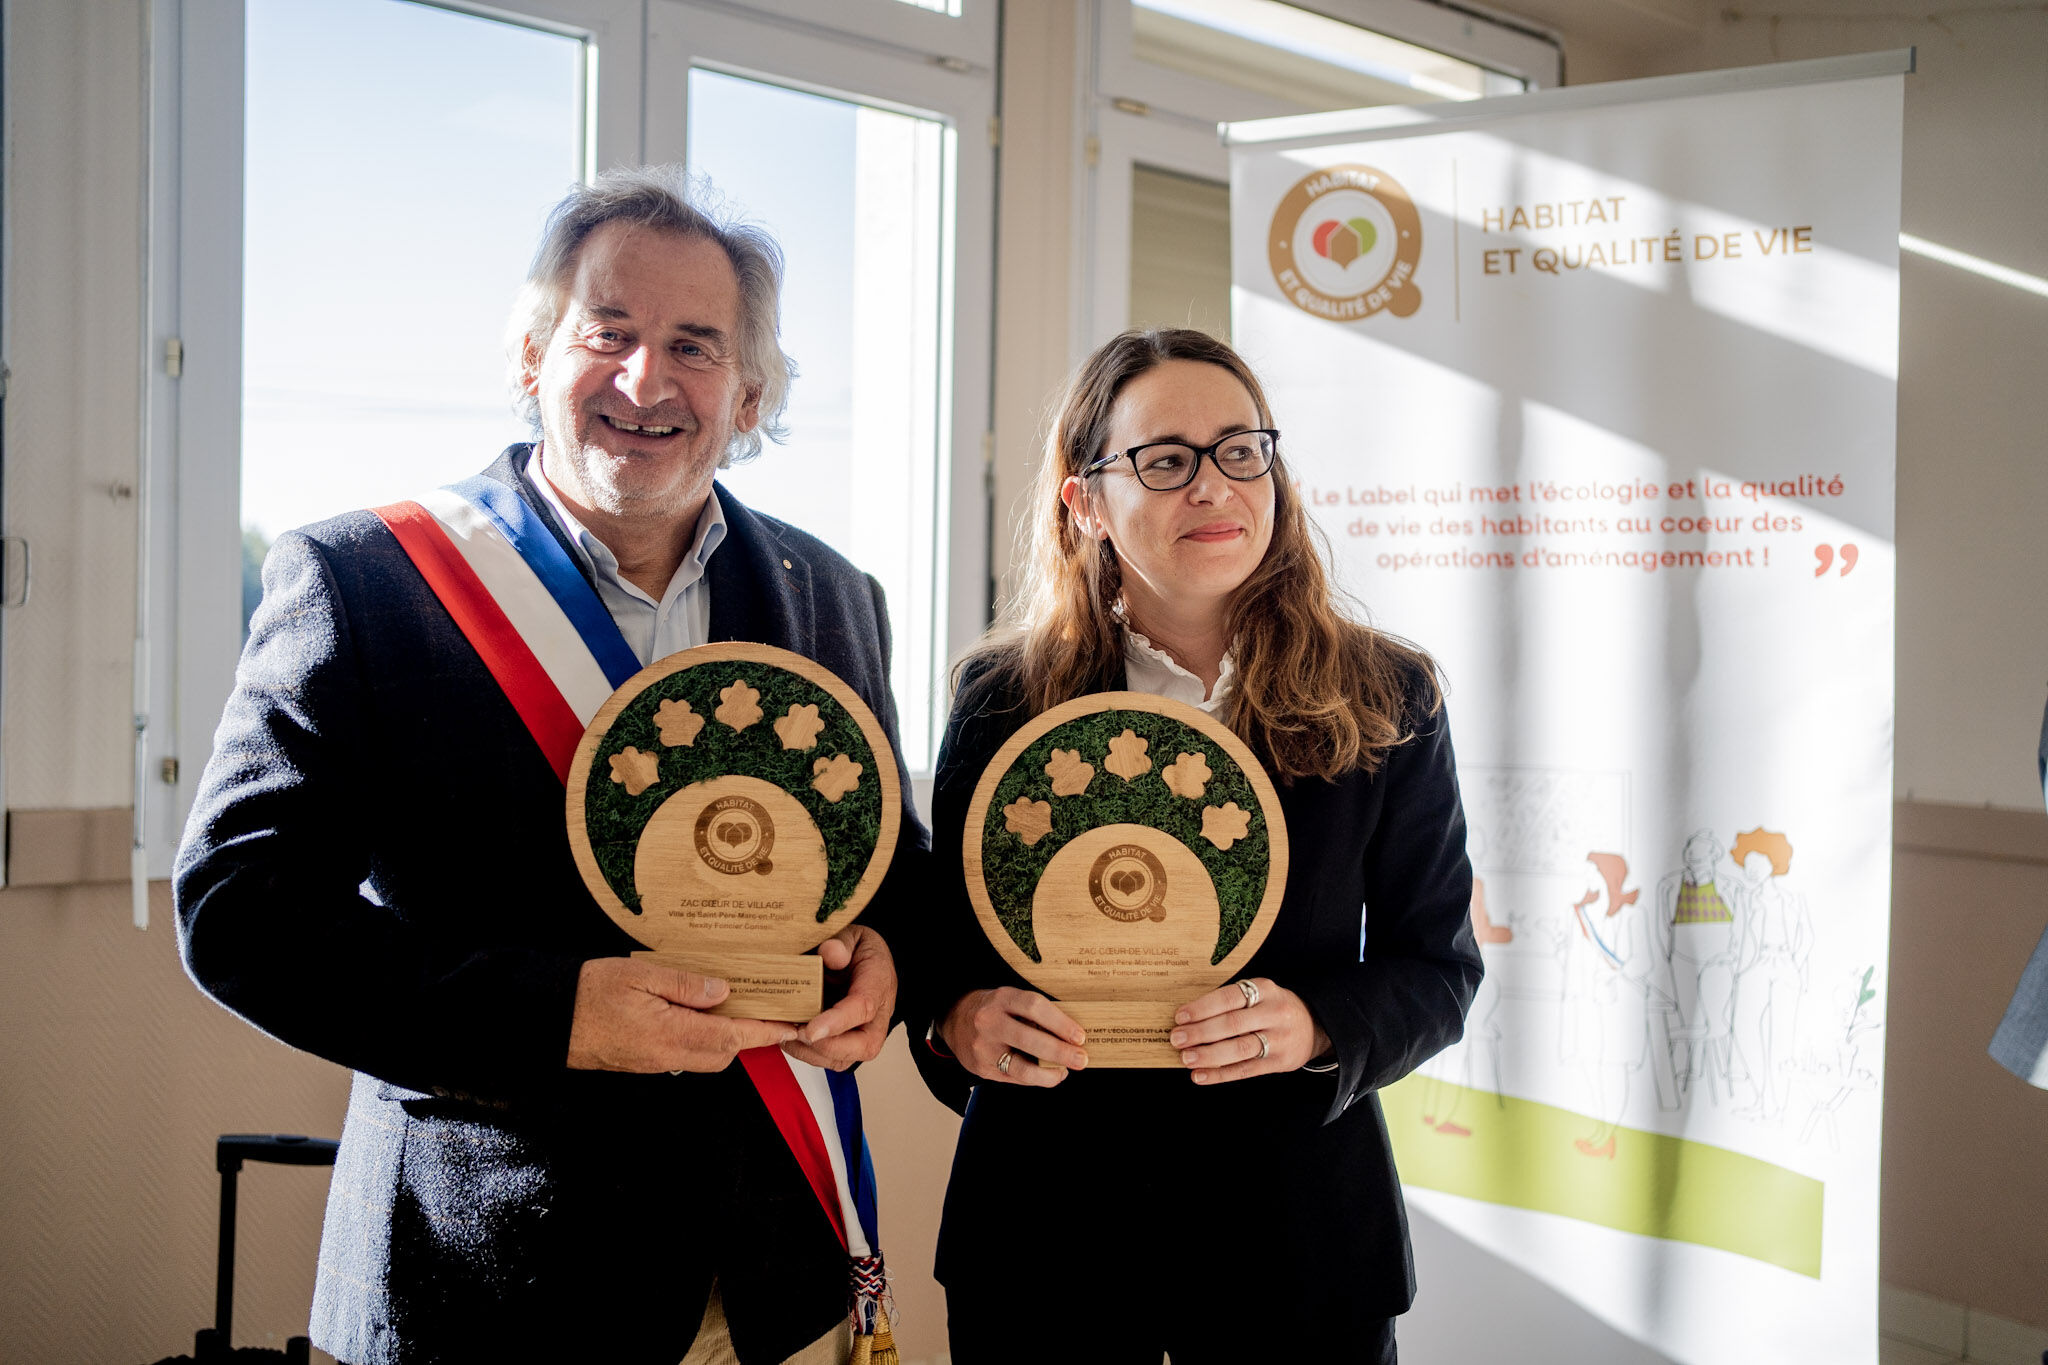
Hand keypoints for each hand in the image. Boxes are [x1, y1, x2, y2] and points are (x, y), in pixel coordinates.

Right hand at [566, 957, 796, 1072]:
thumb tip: (723, 991)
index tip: (789, 1026)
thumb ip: (685, 984)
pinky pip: (686, 1054)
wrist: (550, 1020)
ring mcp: (656, 1061)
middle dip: (749, 1035)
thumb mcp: (640, 975)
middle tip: (766, 1008)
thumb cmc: (589, 993)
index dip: (764, 1031)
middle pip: (724, 1053)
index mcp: (670, 1034)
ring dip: (726, 1037)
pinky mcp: (645, 1060)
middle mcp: (667, 1055)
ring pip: (706, 1056)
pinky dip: (704, 1038)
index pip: (731, 1037)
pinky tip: (701, 1014)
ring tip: (737, 1007)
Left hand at [783, 925, 896, 1071]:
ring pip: (844, 1058)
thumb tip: (829, 954)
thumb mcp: (853, 935)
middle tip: (795, 1033)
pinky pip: (830, 1059)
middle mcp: (878, 1016)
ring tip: (786, 1034)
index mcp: (879, 984)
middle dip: (826, 1046)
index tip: (811, 1029)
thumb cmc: (860, 951)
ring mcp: (864, 1034)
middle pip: (863, 1045)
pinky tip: (789, 1037)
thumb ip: (841, 942)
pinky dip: (807, 1053)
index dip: (838, 1022)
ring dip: (811, 1053)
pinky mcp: (849, 1045)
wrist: (868, 963)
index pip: (864, 1008)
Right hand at [939, 987, 1087, 1086]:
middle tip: (1081, 1058)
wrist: (954, 1020)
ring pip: (1022, 1067)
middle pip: (1030, 1039)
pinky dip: (1037, 1078)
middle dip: (1060, 1052)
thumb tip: (1071, 1034)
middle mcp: (989, 1022)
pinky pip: (1015, 1078)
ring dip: (1050, 1073)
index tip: (1080, 1035)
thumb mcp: (1010, 1000)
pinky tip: (1050, 1075)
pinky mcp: (982, 1068)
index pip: (1034, 1007)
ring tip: (1066, 1071)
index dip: (1061, 1022)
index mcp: (1001, 998)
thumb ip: (1034, 1014)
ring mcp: (983, 1048)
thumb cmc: (994, 1009)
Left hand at [1171, 978, 1329, 1083]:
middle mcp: (1274, 1013)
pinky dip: (1220, 1074)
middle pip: (1232, 1024)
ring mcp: (1279, 1039)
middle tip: (1177, 1038)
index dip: (1202, 1008)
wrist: (1314, 1025)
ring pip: (1239, 1049)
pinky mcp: (1280, 1062)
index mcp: (1265, 990)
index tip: (1180, 1016)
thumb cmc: (1272, 1008)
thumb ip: (1230, 1002)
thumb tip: (1188, 1018)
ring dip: (1208, 1055)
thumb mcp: (1259, 995)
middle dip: (1200, 1032)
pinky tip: (1201, 1076)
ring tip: (1186, 1058)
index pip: (1229, 998)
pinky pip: (1246, 1070)